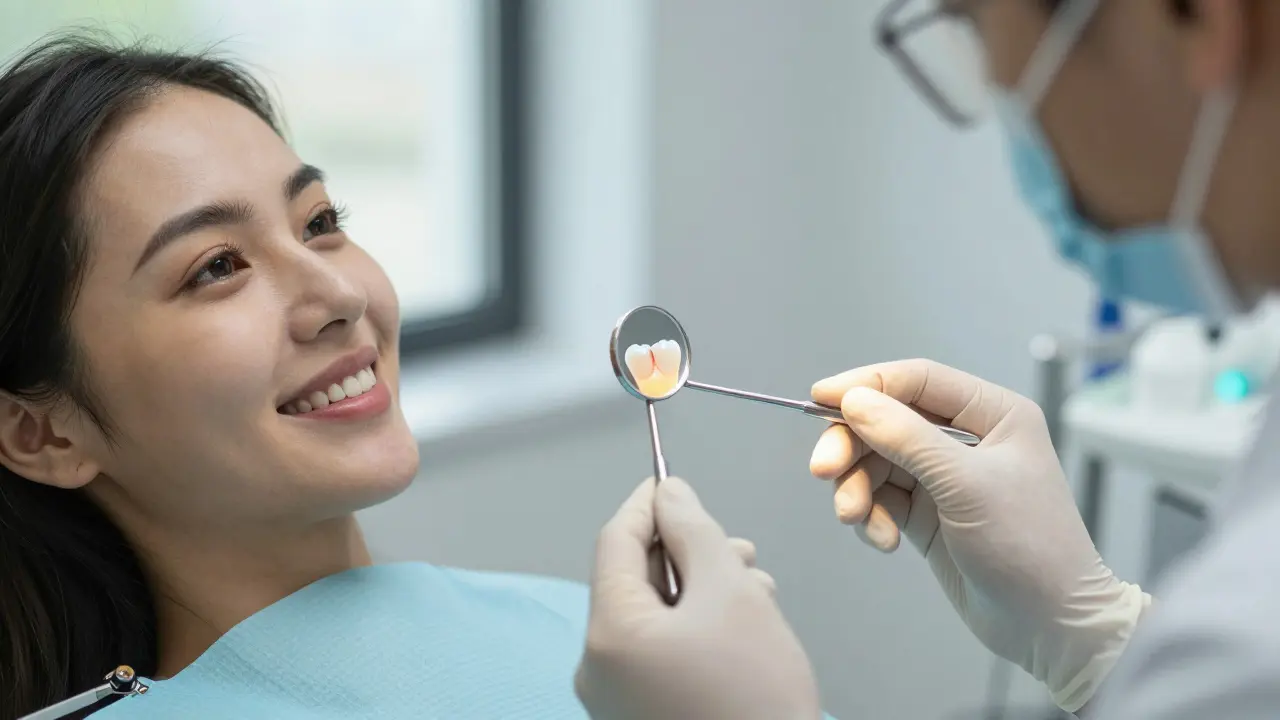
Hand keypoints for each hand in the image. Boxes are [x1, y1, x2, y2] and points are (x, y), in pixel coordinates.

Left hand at [576, 477, 820, 719]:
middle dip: (688, 555)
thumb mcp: (731, 593)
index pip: (615, 540)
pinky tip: (740, 630)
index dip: (648, 504)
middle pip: (635, 579)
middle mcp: (598, 669)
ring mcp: (616, 700)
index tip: (674, 483)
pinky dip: (695, 631)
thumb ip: (694, 532)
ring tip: (753, 595)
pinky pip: (659, 653)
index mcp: (608, 633)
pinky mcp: (639, 717)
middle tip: (736, 550)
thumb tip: (670, 495)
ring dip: (701, 592)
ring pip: (654, 616)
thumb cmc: (753, 699)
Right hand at [809, 359, 1149, 713]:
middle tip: (823, 471)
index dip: (866, 384)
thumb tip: (855, 401)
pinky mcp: (928, 514)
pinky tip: (883, 541)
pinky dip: (872, 516)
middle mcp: (967, 439)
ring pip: (877, 462)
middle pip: (887, 421)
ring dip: (857, 489)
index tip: (819, 398)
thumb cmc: (1030, 547)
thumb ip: (906, 438)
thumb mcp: (965, 486)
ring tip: (855, 518)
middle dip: (852, 446)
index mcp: (993, 414)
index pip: (917, 380)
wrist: (1050, 626)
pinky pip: (881, 498)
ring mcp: (945, 478)